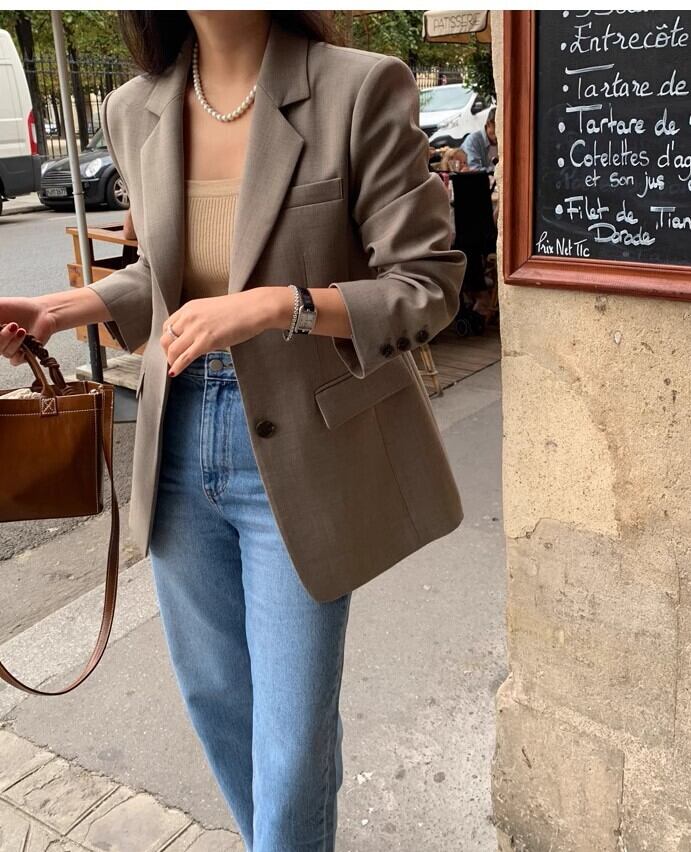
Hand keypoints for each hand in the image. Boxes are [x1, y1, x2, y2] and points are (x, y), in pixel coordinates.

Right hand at [0, 297, 57, 365]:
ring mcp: (10, 350)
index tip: (0, 324)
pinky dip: (19, 352)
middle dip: (2, 337)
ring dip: (12, 341)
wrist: (41, 312)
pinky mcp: (24, 356)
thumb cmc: (19, 308)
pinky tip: (25, 340)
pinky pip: (15, 360)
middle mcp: (0, 342)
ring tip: (21, 330)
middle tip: (12, 326)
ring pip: (5, 352)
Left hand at [161, 289, 282, 375]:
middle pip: (166, 338)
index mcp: (190, 308)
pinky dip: (177, 366)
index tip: (170, 347)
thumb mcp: (212, 310)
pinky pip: (185, 357)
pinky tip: (175, 372)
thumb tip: (198, 335)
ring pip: (173, 349)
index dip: (167, 339)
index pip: (168, 325)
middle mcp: (189, 317)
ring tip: (174, 367)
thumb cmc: (240, 309)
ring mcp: (197, 330)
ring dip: (171, 360)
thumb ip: (201, 320)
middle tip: (172, 359)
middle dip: (166, 351)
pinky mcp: (206, 341)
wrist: (254, 308)